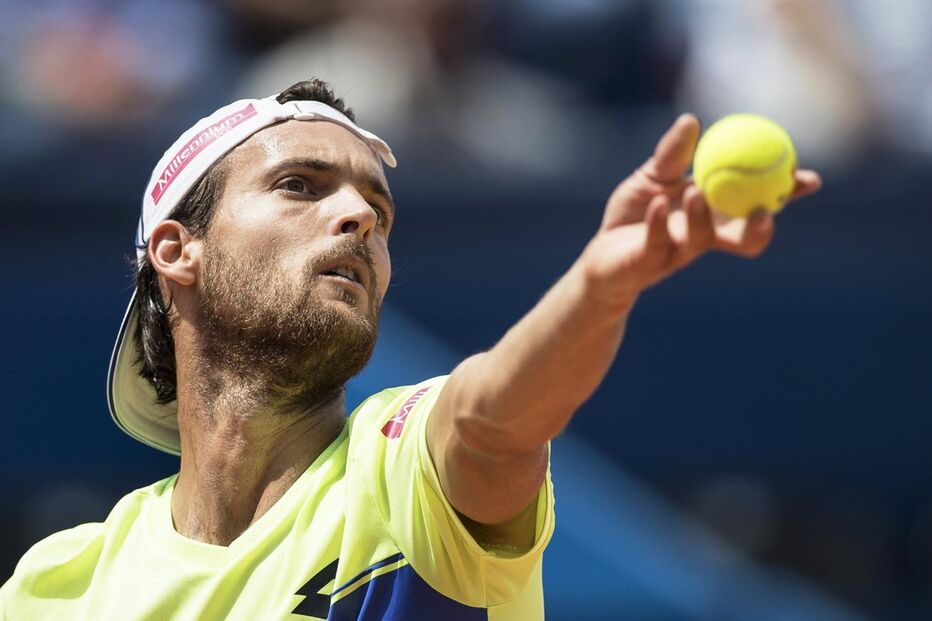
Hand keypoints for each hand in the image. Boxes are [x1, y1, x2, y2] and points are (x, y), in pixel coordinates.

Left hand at [579, 113, 821, 309]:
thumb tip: (692, 120)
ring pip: (702, 240)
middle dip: (762, 227)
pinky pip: (658, 243)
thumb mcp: (653, 176)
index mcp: (715, 214)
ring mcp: (678, 252)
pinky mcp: (648, 263)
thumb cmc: (634, 213)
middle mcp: (704, 237)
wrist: (602, 253)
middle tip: (767, 209)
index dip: (785, 195)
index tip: (808, 179)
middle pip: (746, 238)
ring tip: (696, 192)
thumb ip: (673, 154)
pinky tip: (659, 203)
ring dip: (703, 216)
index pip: (758, 204)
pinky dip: (660, 222)